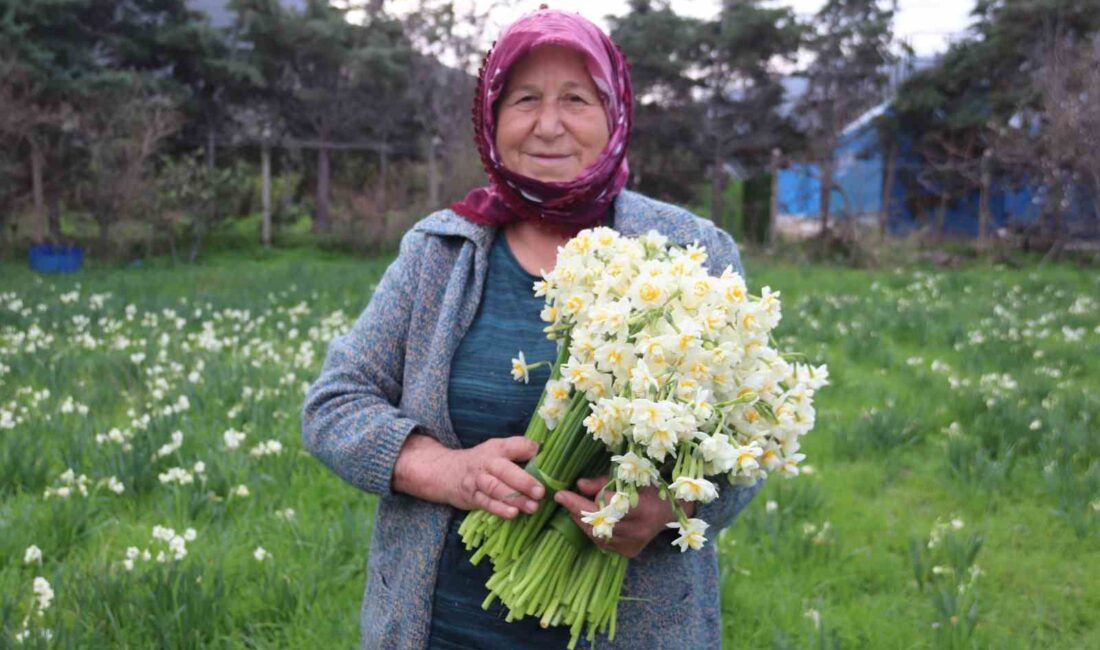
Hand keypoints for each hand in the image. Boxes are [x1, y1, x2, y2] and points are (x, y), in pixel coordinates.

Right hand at [393, 433, 544, 518]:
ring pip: (496, 489)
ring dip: (515, 499)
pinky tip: (512, 514)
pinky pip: (486, 503)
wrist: (447, 472)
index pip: (515, 445)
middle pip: (505, 470)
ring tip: (533, 507)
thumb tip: (546, 457)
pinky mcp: (472, 496)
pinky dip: (499, 509)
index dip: (528, 449)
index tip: (542, 456)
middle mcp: (487, 463)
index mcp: (498, 448)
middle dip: (524, 481)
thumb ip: (520, 453)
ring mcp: (478, 480)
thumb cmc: (483, 463)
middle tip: (541, 492)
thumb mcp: (498, 450)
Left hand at [554, 476, 695, 558]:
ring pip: (597, 535)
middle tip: (562, 497)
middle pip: (598, 523)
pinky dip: (591, 529)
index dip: (581, 502)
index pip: (605, 508)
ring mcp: (633, 545)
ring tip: (571, 505)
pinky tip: (585, 517)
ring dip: (581, 520)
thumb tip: (579, 484)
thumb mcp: (632, 477)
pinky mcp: (628, 552)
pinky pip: (602, 542)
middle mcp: (639, 532)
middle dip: (576, 510)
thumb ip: (605, 482)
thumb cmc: (652, 487)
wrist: (670, 511)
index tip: (561, 493)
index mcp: (645, 509)